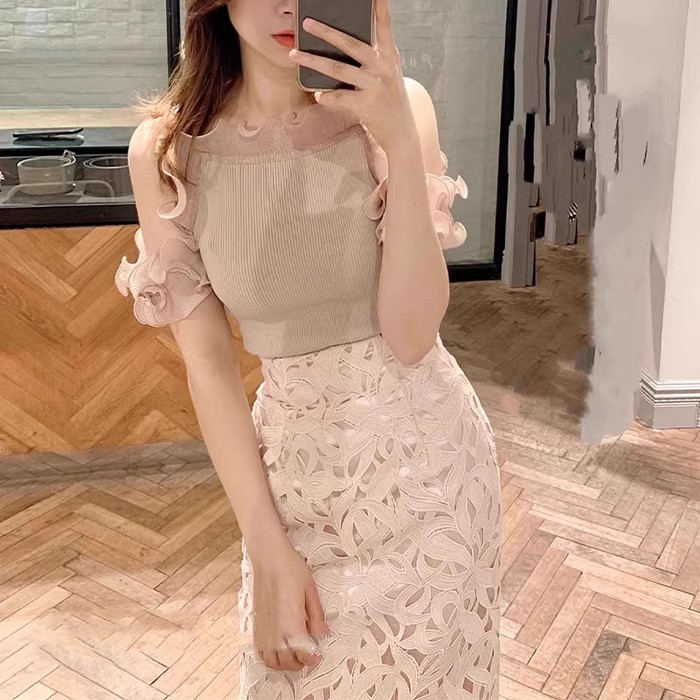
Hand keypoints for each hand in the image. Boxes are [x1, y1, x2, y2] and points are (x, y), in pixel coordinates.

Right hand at [252, 541, 330, 671]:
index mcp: (291, 624)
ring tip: (295, 653)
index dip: (313, 658)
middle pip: (288, 663)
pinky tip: (280, 648)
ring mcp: (263, 630)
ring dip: (285, 663)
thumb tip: (323, 635)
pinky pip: (261, 653)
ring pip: (272, 662)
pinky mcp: (256, 625)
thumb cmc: (291, 569)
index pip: (303, 655)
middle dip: (300, 663)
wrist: (269, 557)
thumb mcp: (310, 590)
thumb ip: (316, 616)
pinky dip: (270, 657)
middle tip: (310, 654)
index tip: (318, 654)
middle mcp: (275, 632)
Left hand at [288, 0, 415, 153]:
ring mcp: (374, 86)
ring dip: (314, 61)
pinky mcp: (367, 106)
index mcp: (389, 55)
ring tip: (294, 54)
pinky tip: (317, 95)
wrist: (401, 131)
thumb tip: (343, 41)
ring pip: (339, 70)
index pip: (384, 25)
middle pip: (352, 45)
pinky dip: (327, 97)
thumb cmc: (389, 98)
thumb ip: (374, 56)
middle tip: (307, 23)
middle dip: (327, 32)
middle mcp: (383, 68)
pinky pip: (340, 98)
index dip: (380, 7)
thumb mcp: (388, 73)